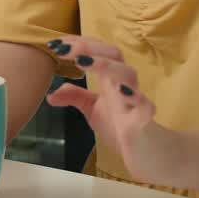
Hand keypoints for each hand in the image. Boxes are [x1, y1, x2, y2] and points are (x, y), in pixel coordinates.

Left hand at [46, 36, 181, 184]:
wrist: (148, 154)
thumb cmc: (121, 126)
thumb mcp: (92, 110)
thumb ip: (75, 97)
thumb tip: (50, 94)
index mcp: (110, 79)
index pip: (98, 50)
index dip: (78, 43)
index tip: (55, 43)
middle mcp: (123, 84)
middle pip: (113, 54)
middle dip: (87, 47)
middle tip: (62, 49)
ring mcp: (134, 100)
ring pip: (127, 73)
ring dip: (104, 64)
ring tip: (82, 61)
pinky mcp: (144, 120)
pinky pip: (145, 105)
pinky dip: (135, 96)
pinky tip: (121, 90)